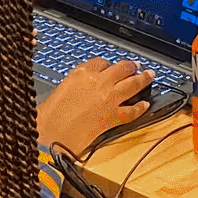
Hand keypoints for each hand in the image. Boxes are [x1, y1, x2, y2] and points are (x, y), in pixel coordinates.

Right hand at [35, 58, 155, 152]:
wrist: (51, 135)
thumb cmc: (47, 117)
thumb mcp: (57, 92)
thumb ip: (73, 87)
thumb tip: (77, 91)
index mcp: (80, 74)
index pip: (100, 62)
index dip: (108, 65)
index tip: (110, 66)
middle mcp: (98, 82)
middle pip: (121, 68)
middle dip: (130, 67)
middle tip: (136, 66)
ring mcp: (108, 98)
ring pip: (132, 84)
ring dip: (143, 79)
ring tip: (149, 76)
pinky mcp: (113, 116)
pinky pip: (131, 110)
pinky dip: (140, 108)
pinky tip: (145, 105)